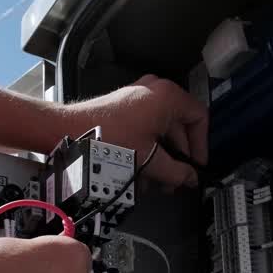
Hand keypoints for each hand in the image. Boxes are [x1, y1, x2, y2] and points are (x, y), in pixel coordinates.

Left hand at [64, 74, 208, 187]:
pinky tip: (140, 172)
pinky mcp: (125, 106)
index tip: (196, 165)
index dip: (201, 145)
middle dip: (178, 157)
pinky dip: (147, 148)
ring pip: (161, 130)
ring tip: (155, 182)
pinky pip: (146, 127)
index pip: (199, 118)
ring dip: (161, 157)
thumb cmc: (110, 139)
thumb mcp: (150, 160)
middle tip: (176, 180)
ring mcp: (139, 97)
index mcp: (169, 97)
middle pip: (179, 127)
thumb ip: (176, 172)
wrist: (71, 131)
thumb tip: (190, 179)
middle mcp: (156, 91)